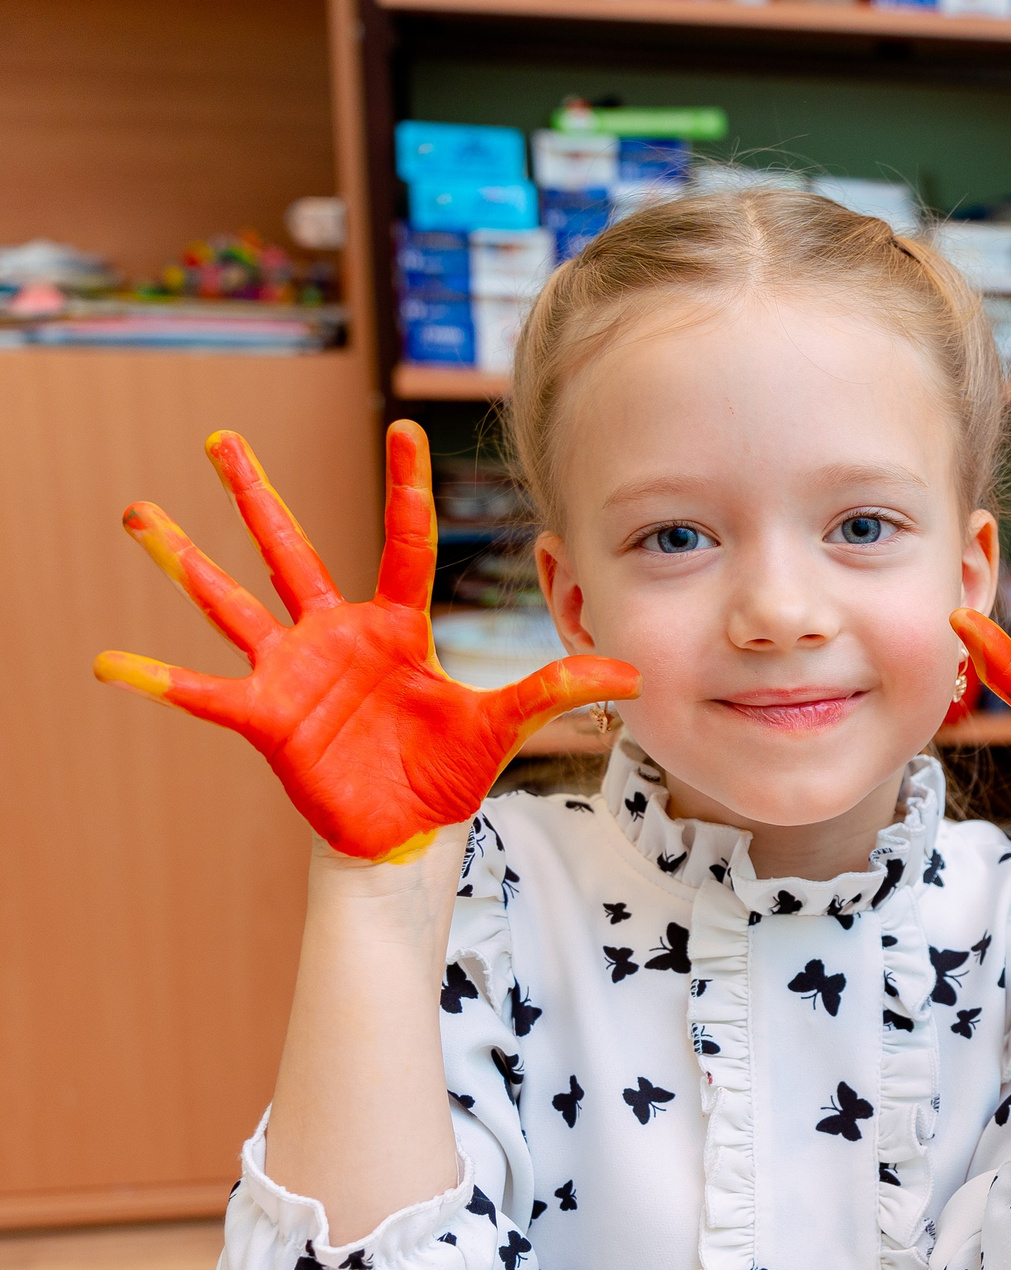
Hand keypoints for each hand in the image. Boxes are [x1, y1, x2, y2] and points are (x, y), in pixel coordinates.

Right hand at [94, 423, 639, 862]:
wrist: (407, 830)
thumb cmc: (449, 771)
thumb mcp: (505, 727)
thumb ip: (557, 692)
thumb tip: (631, 675)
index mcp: (396, 626)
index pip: (402, 541)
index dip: (404, 487)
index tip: (406, 426)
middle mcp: (336, 634)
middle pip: (290, 549)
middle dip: (254, 493)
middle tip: (220, 437)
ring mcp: (294, 670)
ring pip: (231, 601)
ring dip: (183, 559)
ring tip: (136, 509)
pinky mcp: (266, 715)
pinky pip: (203, 693)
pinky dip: (157, 681)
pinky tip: (106, 664)